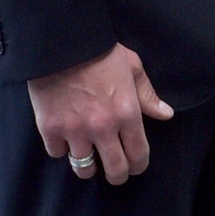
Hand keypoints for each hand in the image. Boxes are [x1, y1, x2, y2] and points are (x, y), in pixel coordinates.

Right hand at [31, 45, 171, 183]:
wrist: (60, 40)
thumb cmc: (99, 50)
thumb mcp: (132, 66)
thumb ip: (147, 95)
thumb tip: (165, 114)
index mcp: (127, 114)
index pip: (139, 155)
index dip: (139, 165)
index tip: (136, 165)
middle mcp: (103, 128)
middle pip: (115, 170)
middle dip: (117, 175)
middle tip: (115, 172)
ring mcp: (74, 131)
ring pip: (83, 169)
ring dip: (88, 166)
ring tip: (88, 159)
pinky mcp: (50, 128)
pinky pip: (57, 153)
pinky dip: (61, 149)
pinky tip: (64, 140)